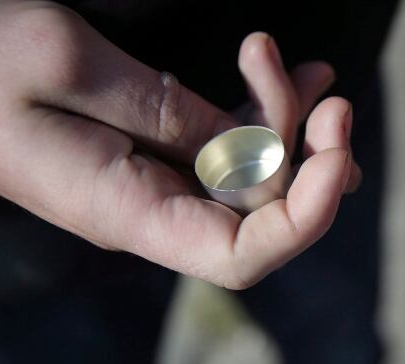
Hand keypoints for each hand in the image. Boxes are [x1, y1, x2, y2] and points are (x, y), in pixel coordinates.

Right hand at [0, 1, 357, 289]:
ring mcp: (157, 185)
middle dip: (308, 151)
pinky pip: (226, 148)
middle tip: (323, 87)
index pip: (242, 257)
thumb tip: (250, 150)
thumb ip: (167, 114)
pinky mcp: (156, 155)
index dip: (306, 217)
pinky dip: (263, 114)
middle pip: (263, 211)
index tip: (336, 150)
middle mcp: (152, 210)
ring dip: (294, 127)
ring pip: (254, 178)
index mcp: (127, 210)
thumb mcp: (68, 66)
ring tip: (313, 75)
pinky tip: (278, 72)